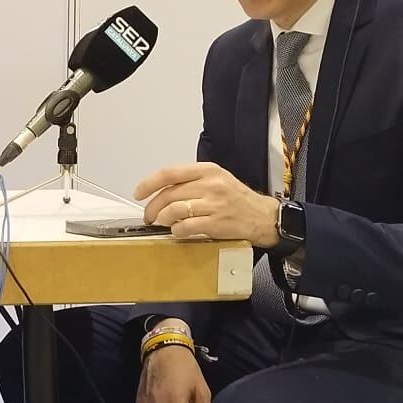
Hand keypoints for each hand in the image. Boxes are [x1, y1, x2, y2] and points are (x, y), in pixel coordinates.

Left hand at [134, 161, 280, 246]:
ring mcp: (214, 204)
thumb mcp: (217, 180)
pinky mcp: (217, 223)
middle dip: (152, 208)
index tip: (139, 193)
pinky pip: (185, 227)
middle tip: (149, 216)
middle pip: (168, 195)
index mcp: (207, 170)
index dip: (148, 184)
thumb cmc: (237, 199)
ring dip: (163, 220)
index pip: (169, 173)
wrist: (264, 217)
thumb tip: (161, 191)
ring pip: (174, 211)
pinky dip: (177, 231)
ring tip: (165, 224)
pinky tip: (179, 232)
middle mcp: (210, 184)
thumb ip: (191, 181)